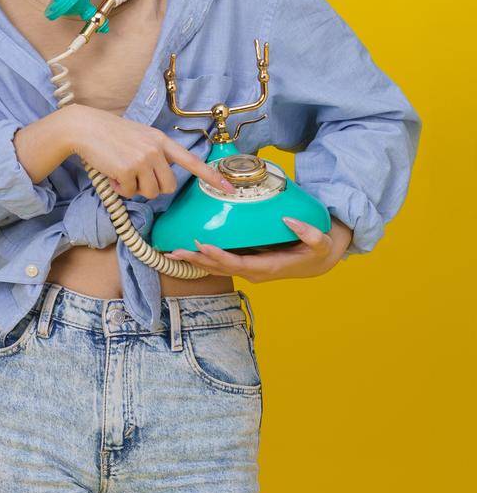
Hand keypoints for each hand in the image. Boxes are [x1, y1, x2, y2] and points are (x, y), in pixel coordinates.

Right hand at [61, 104, 233, 198]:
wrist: (85, 128)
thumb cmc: (109, 134)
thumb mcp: (139, 137)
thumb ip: (154, 153)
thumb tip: (158, 180)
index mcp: (161, 140)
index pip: (191, 161)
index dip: (211, 177)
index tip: (229, 189)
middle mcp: (156, 149)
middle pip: (168, 186)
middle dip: (152, 187)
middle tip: (135, 178)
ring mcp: (142, 159)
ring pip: (150, 192)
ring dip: (135, 189)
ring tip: (120, 173)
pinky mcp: (127, 169)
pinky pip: (130, 192)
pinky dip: (119, 189)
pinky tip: (111, 174)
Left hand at [169, 216, 351, 282]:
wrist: (317, 262)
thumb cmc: (318, 251)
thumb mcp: (321, 243)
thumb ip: (308, 233)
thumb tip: (289, 220)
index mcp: (268, 268)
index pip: (238, 264)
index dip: (219, 257)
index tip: (202, 246)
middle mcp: (253, 271)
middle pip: (220, 268)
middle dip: (197, 260)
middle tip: (174, 250)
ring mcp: (247, 268)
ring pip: (216, 267)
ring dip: (193, 260)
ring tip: (170, 252)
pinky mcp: (244, 262)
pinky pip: (219, 262)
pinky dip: (201, 258)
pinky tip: (184, 251)